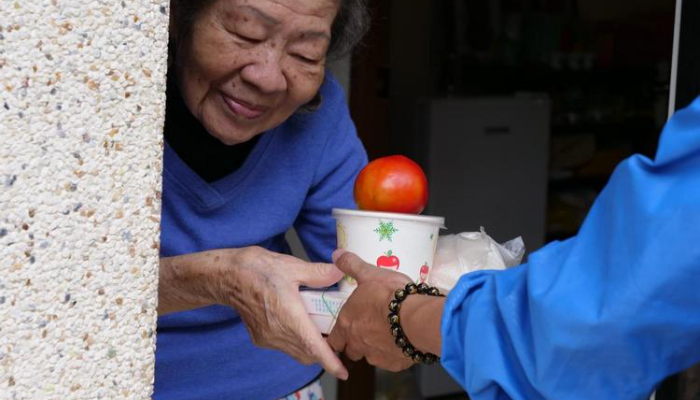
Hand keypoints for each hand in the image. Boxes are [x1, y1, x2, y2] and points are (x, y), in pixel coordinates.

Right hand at [221, 246, 348, 379]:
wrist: (227, 277)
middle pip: (308, 353)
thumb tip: (339, 273)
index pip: (313, 347)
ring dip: (310, 345)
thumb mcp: (292, 267)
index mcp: (289, 317)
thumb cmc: (258, 270)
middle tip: (335, 333)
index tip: (342, 372)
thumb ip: (318, 273)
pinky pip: (284, 347)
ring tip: (318, 325)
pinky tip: (299, 322)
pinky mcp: (261, 338)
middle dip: (324, 350)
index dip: (330, 362)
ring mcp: (268, 338)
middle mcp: (278, 334)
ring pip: (297, 352)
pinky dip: (296, 341)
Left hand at [327, 250, 414, 371]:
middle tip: (368, 330)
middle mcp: (358, 343)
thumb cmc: (389, 295)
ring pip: (371, 356)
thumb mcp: (369, 274)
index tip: (342, 333)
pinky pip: (391, 360)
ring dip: (376, 347)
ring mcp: (376, 356)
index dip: (338, 336)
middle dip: (356, 343)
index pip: (333, 340)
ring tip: (388, 333)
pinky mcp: (395, 364)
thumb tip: (336, 254)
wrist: (416, 318)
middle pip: (351, 350)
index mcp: (347, 324)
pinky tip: (403, 339)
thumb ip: (351, 265)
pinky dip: (394, 352)